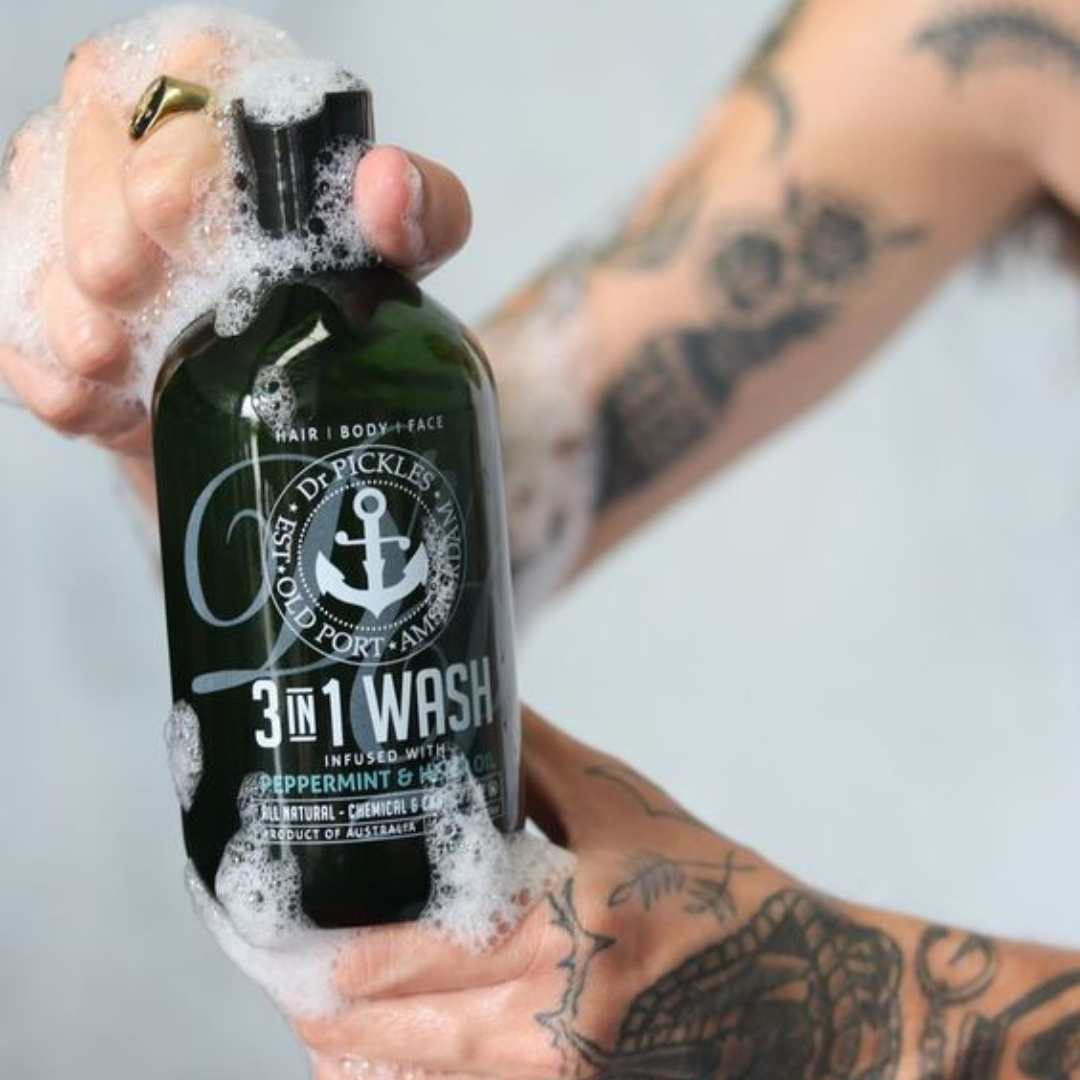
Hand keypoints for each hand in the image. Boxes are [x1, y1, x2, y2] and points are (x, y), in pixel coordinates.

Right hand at [0, 33, 471, 455]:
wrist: (263, 363)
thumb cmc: (326, 281)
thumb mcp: (396, 249)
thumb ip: (420, 211)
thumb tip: (386, 185)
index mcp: (211, 87)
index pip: (168, 93)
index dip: (172, 167)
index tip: (183, 227)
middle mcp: (119, 125)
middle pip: (85, 174)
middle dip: (122, 260)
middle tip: (163, 315)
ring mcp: (59, 199)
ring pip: (42, 257)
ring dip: (91, 330)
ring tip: (144, 369)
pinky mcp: (29, 278)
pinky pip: (14, 331)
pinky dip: (64, 383)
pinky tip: (109, 399)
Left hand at [296, 710, 904, 1079]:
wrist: (812, 998)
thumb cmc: (720, 893)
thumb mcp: (631, 809)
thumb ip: (538, 759)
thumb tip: (468, 697)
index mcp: (566, 934)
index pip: (401, 954)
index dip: (320, 948)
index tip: (268, 917)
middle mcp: (553, 1026)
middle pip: (381, 1032)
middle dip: (312, 998)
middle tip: (271, 955)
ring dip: (343, 1049)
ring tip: (308, 1007)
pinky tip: (365, 1061)